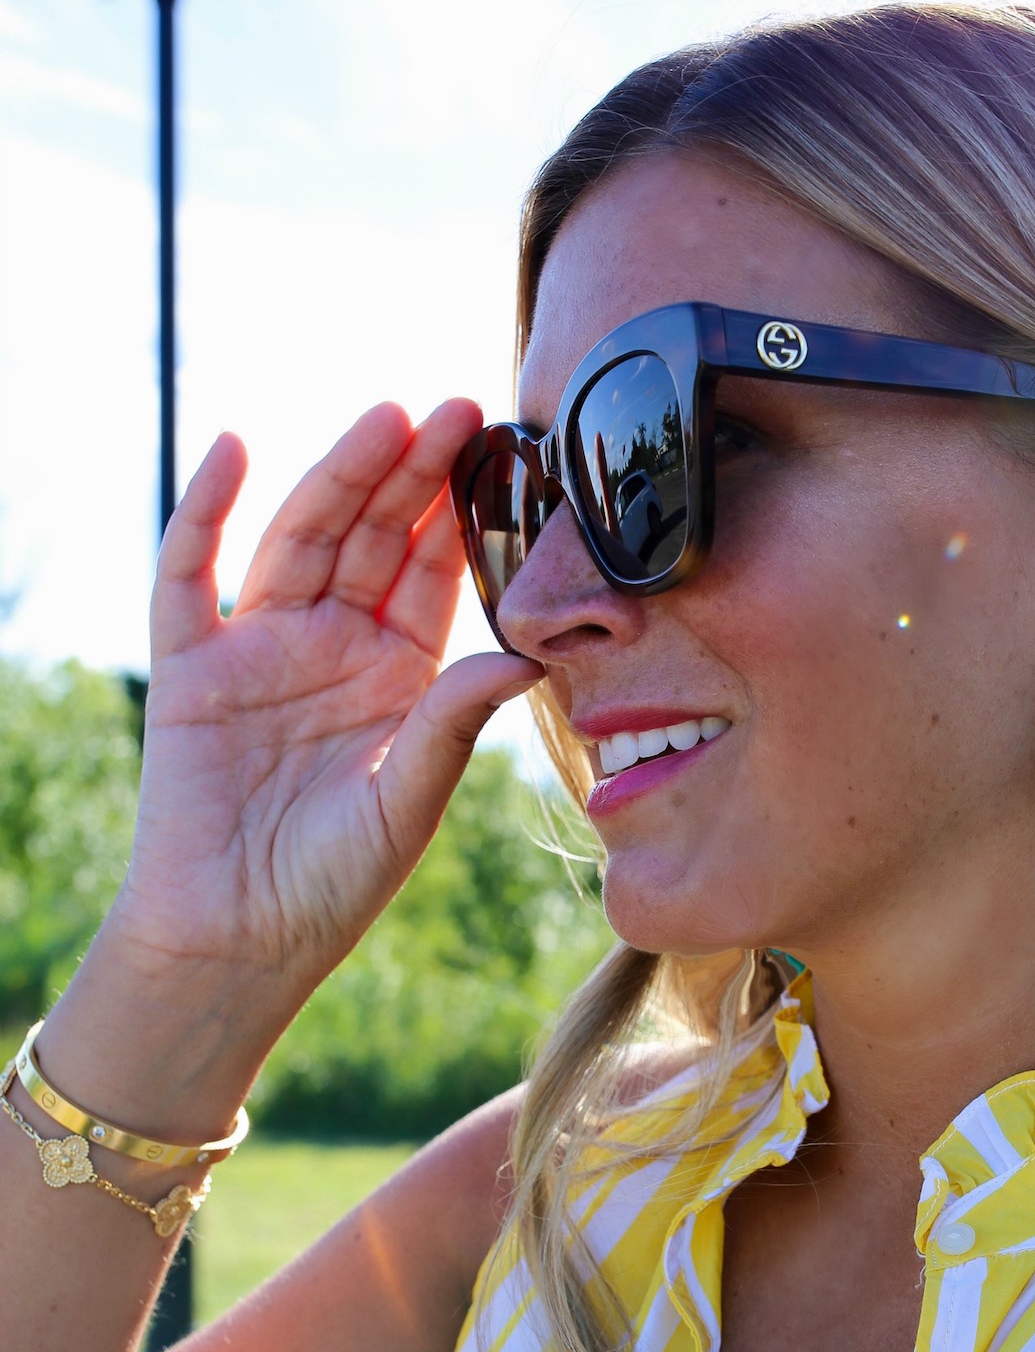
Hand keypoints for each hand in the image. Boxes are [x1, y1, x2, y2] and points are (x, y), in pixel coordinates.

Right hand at [108, 400, 539, 1018]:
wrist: (240, 942)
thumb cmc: (336, 883)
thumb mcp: (412, 797)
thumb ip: (456, 721)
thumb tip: (527, 656)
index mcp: (397, 674)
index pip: (433, 573)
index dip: (460, 513)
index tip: (502, 451)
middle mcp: (331, 646)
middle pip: (373, 538)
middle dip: (411, 473)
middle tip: (456, 409)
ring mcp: (259, 648)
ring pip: (299, 539)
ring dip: (337, 477)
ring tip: (381, 418)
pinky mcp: (190, 666)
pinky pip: (190, 574)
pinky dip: (205, 512)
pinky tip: (232, 448)